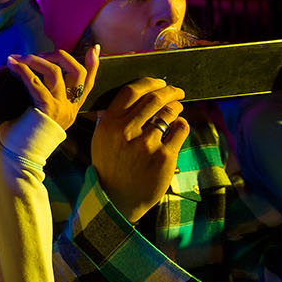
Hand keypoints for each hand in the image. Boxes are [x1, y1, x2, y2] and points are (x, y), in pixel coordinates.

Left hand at [6, 44, 100, 131]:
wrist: (17, 158)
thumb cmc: (22, 136)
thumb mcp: (39, 112)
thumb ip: (44, 95)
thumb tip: (31, 71)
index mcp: (71, 110)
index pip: (89, 83)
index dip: (93, 64)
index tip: (94, 47)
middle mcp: (70, 109)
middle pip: (78, 72)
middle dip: (60, 56)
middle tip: (40, 54)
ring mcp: (60, 109)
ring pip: (56, 73)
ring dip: (36, 61)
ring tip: (20, 59)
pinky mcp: (46, 109)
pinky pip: (36, 83)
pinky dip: (23, 71)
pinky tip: (12, 65)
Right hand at [91, 78, 189, 222]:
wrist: (117, 200)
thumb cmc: (109, 168)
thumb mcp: (100, 140)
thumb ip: (109, 118)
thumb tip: (129, 96)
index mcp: (109, 123)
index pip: (132, 91)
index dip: (149, 83)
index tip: (160, 82)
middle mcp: (126, 131)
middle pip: (154, 98)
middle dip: (170, 91)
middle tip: (176, 92)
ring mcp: (146, 144)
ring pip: (169, 112)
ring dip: (176, 107)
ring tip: (177, 109)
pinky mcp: (164, 156)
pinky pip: (180, 129)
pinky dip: (181, 124)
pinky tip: (178, 127)